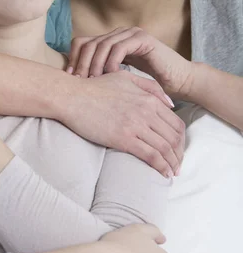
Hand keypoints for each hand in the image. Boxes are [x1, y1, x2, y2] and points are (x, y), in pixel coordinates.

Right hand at [59, 70, 184, 176]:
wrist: (72, 96)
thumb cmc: (95, 87)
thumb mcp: (126, 78)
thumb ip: (150, 87)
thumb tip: (171, 104)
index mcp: (149, 99)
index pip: (176, 123)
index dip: (181, 140)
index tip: (178, 150)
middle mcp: (146, 111)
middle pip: (173, 138)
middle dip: (179, 155)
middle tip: (177, 165)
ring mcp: (136, 125)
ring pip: (165, 149)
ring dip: (172, 164)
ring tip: (172, 173)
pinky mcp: (123, 138)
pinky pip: (150, 155)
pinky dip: (161, 167)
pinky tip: (163, 174)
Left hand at [67, 27, 193, 97]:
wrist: (178, 82)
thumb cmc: (147, 86)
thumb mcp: (118, 79)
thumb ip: (101, 74)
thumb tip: (73, 81)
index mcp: (110, 41)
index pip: (82, 43)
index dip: (74, 59)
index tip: (70, 78)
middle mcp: (118, 34)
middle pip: (88, 43)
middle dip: (81, 63)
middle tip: (78, 82)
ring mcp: (130, 34)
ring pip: (102, 45)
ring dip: (95, 64)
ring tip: (92, 81)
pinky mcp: (142, 39)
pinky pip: (119, 47)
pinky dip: (111, 62)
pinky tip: (110, 76)